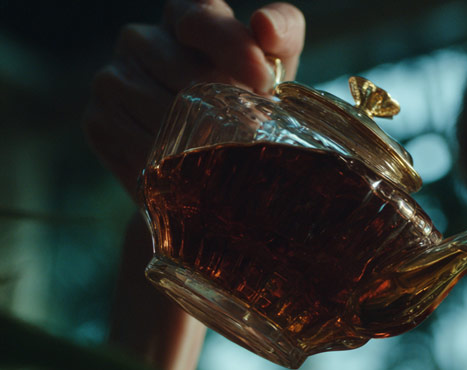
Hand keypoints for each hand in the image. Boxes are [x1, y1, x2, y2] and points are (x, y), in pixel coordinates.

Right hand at [83, 0, 305, 200]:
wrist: (213, 153)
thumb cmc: (250, 95)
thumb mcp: (277, 61)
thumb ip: (283, 32)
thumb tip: (264, 25)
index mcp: (184, 14)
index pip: (201, 18)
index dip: (234, 47)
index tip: (263, 79)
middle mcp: (140, 39)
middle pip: (187, 75)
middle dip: (228, 107)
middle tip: (256, 132)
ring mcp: (112, 79)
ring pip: (163, 116)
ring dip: (204, 141)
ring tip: (230, 153)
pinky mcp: (98, 122)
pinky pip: (140, 148)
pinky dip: (174, 165)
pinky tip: (194, 171)